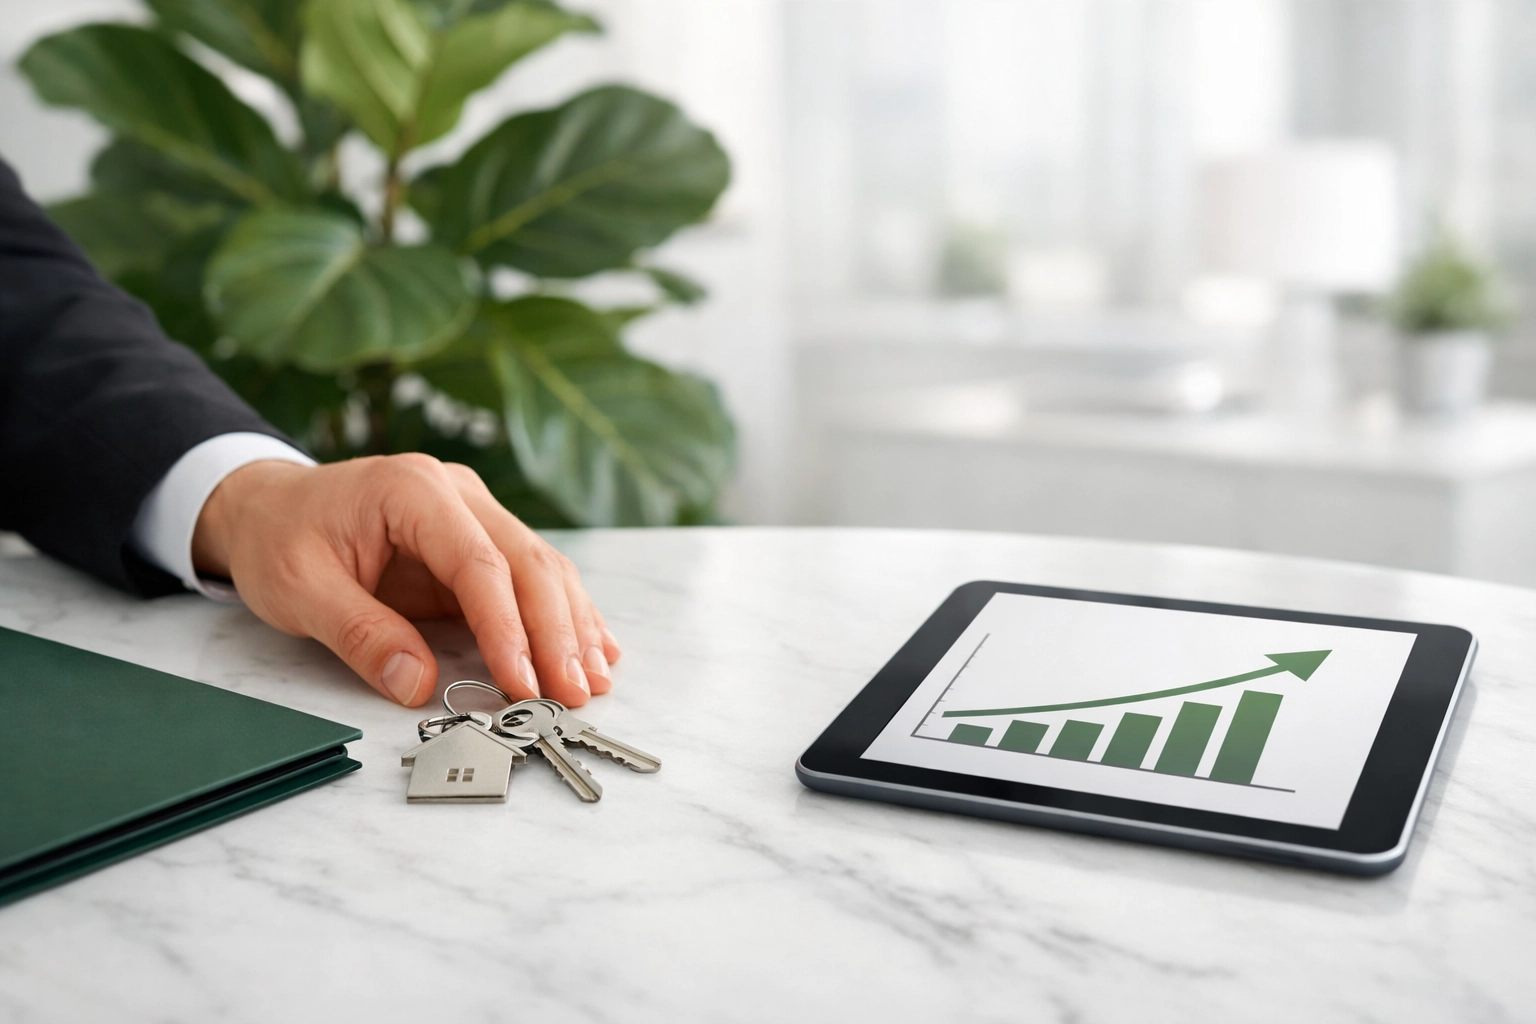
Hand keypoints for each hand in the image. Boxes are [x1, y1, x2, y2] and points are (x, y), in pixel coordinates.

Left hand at [190, 455, 619, 707]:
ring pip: (543, 568)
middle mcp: (458, 493)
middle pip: (528, 562)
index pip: (479, 562)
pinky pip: (531, 577)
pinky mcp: (480, 542)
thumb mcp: (298, 590)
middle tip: (573, 692)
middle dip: (557, 632)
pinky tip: (595, 648)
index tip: (523, 683)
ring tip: (593, 680)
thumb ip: (360, 634)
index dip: (507, 628)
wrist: (270, 507)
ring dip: (572, 626)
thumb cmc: (279, 539)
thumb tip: (418, 684)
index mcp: (412, 490)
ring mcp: (475, 513)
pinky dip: (565, 614)